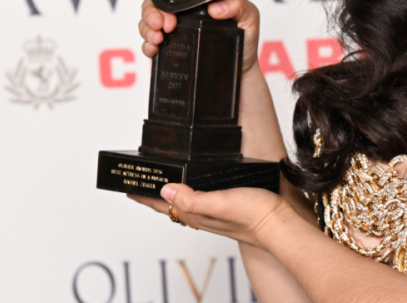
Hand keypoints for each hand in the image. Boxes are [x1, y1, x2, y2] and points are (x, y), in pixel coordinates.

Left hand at [129, 183, 289, 248]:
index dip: (143, 195)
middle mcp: (201, 215)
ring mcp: (213, 213)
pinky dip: (190, 192)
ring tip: (161, 182)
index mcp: (195, 214)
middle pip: (169, 204)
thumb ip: (193, 199)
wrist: (280, 225)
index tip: (127, 187)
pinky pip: (199, 200)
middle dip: (152, 194)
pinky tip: (195, 186)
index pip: (162, 204)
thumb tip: (166, 189)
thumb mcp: (220, 204)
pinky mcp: (226, 208)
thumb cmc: (253, 216)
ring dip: (170, 193)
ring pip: (183, 203)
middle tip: (139, 182)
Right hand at [137, 0, 259, 73]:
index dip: (165, 1)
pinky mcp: (169, 50)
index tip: (171, 17)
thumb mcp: (249, 18)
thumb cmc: (245, 41)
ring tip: (157, 40)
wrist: (241, 72)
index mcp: (197, 3)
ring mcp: (174, 32)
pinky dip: (145, 46)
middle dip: (150, 15)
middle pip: (153, 5)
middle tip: (161, 28)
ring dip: (146, 29)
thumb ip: (238, 5)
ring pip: (147, 23)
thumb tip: (215, 7)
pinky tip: (153, 50)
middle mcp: (182, 15)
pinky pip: (148, 45)